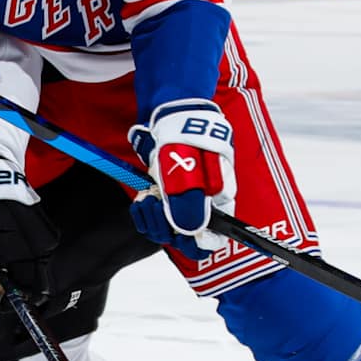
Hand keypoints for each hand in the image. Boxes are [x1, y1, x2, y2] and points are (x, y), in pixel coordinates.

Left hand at [127, 98, 235, 254]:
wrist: (171, 116)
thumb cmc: (186, 141)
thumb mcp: (189, 174)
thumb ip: (190, 206)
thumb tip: (188, 233)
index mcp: (219, 204)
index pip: (212, 242)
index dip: (195, 243)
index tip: (179, 232)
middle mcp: (203, 207)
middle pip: (184, 239)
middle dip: (166, 227)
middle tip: (156, 206)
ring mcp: (182, 202)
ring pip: (166, 230)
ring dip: (152, 219)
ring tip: (147, 198)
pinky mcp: (165, 196)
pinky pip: (152, 218)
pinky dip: (144, 212)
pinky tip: (141, 199)